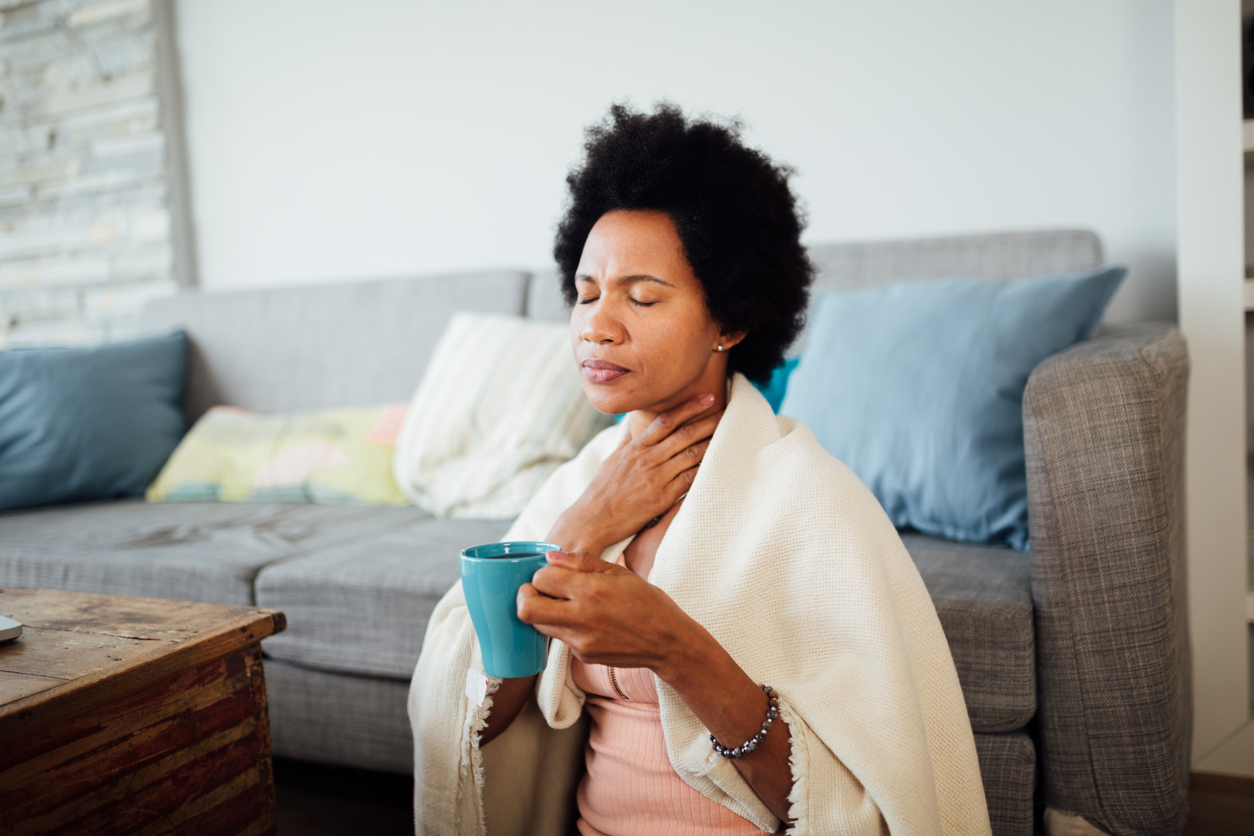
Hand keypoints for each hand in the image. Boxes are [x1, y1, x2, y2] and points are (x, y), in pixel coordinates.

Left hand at [516, 550, 694, 675]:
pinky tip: (585, 620)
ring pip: (538, 625)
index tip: (551, 573)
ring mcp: (580, 641)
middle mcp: (581, 617)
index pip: (540, 579)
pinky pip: (560, 638)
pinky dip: (564, 626)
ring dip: (543, 612)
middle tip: (538, 590)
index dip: (541, 574)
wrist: (667, 642)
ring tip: (562, 603)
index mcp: (590, 590)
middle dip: (525, 596)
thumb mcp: (618, 572)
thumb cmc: (646, 601)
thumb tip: (550, 558)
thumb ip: (581, 562)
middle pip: (526, 609)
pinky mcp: (582, 656)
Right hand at [549, 393, 722, 555]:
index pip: (666, 420)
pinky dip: (705, 471)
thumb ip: (629, 442)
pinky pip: (689, 480)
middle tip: (727, 411)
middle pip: (684, 435)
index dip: (689, 407)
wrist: (592, 519)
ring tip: (730, 434)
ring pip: (690, 456)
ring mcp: (655, 478)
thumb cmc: (602, 490)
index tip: (707, 397)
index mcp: (635, 447)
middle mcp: (647, 459)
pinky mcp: (661, 498)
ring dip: (712, 443)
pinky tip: (719, 465)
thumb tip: (636, 425)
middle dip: (708, 421)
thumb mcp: (613, 460)